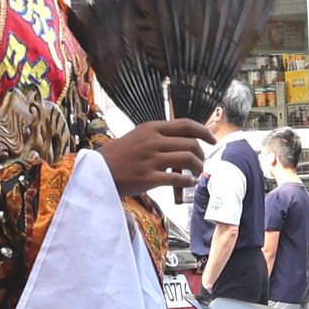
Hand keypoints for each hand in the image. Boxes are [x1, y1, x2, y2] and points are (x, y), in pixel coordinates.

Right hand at [101, 117, 217, 199]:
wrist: (96, 172)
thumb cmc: (117, 155)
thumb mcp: (137, 137)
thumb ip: (157, 136)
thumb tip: (181, 141)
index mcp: (151, 128)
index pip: (186, 125)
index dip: (204, 131)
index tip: (212, 139)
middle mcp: (153, 141)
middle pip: (191, 143)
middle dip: (202, 154)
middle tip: (202, 161)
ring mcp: (151, 159)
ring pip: (188, 159)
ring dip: (198, 167)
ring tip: (197, 173)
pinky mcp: (149, 178)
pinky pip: (177, 179)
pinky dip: (188, 181)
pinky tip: (189, 183)